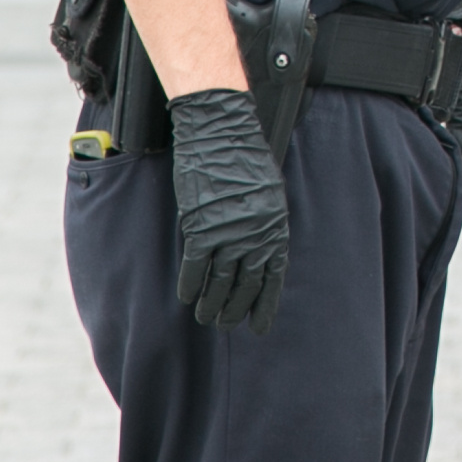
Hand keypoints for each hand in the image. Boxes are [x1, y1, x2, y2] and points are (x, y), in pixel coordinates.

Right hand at [169, 89, 290, 334]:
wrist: (221, 134)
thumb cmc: (245, 160)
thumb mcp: (269, 193)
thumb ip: (265, 224)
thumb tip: (260, 252)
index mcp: (275, 226)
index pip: (273, 276)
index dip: (265, 304)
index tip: (259, 326)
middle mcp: (255, 235)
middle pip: (246, 284)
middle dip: (236, 309)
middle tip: (226, 324)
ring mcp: (228, 233)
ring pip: (220, 281)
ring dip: (211, 304)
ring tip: (206, 318)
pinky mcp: (201, 228)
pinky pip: (195, 266)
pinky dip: (190, 284)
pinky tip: (186, 297)